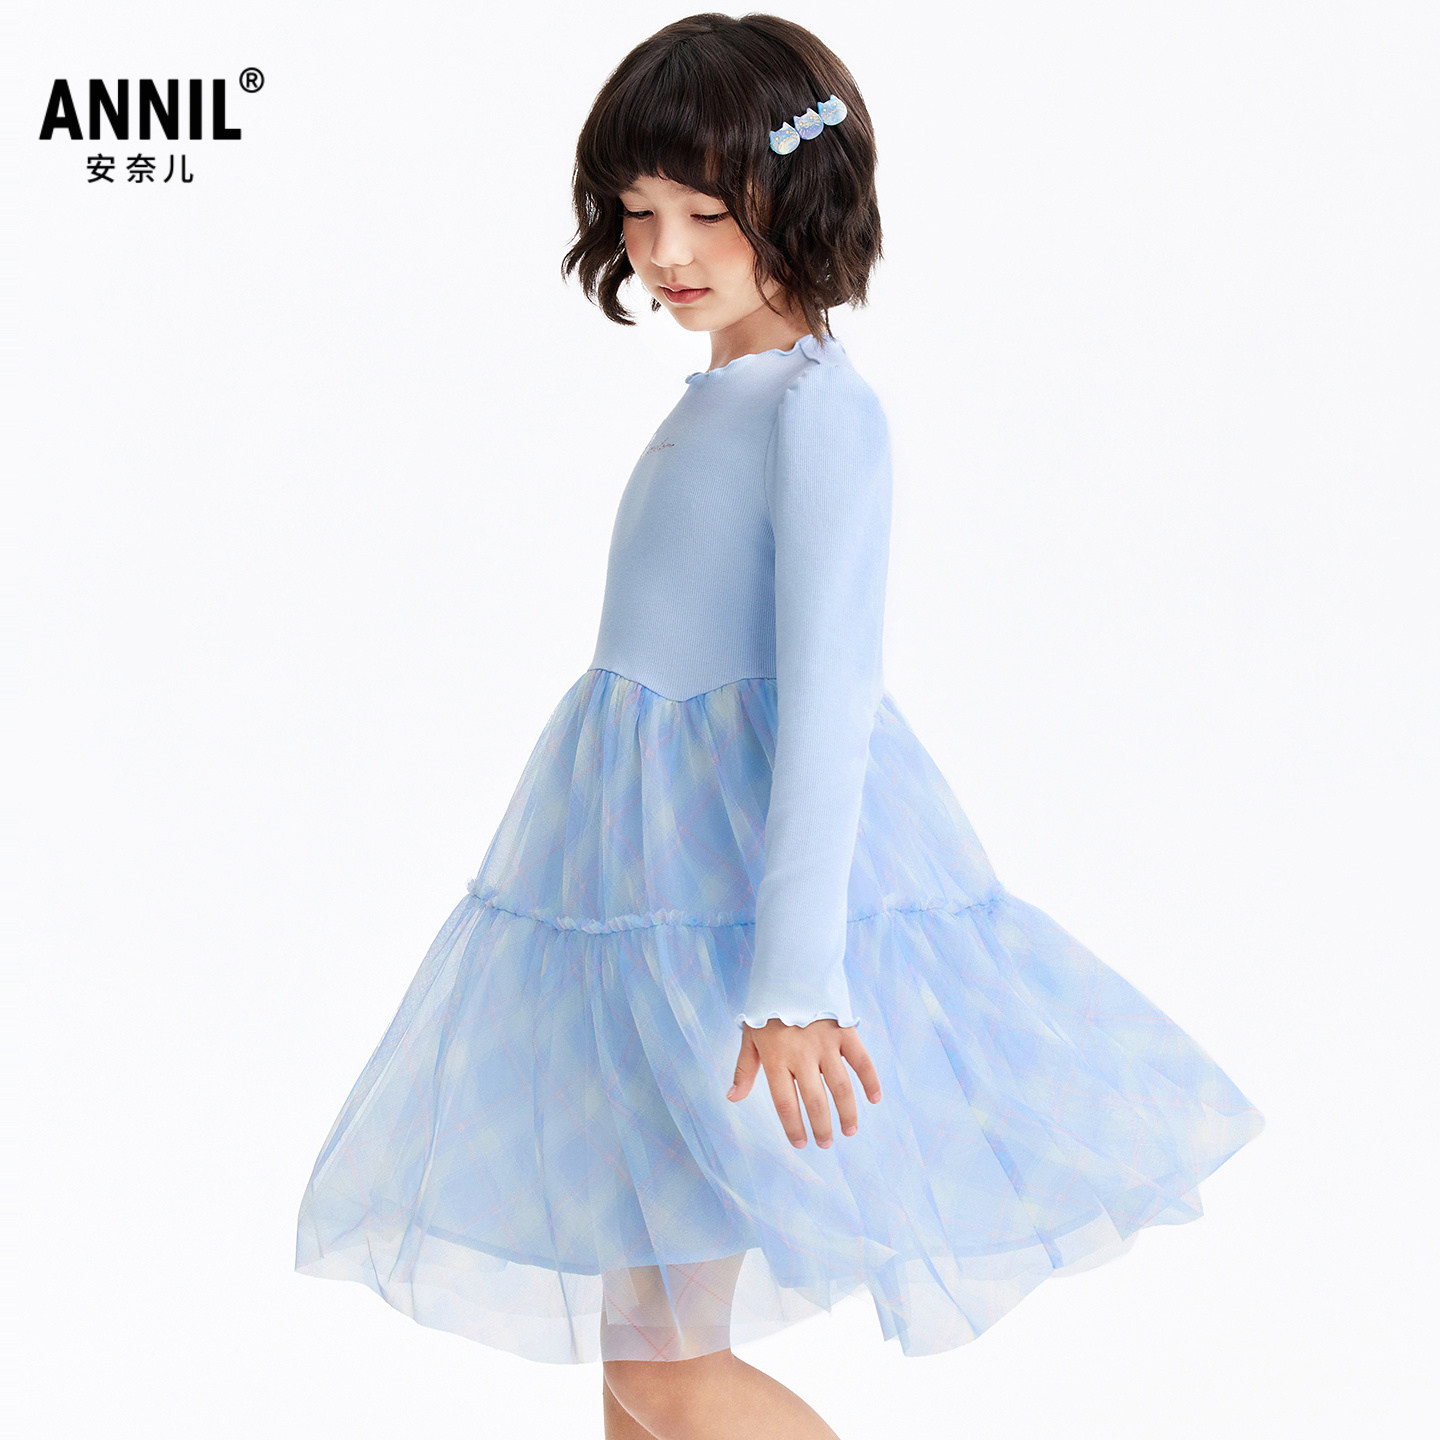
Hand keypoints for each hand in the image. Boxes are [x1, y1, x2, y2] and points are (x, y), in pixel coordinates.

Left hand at [725, 1017, 881, 1147]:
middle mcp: (802, 1055)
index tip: (800, 1143)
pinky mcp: (844, 1031)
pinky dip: (870, 1080)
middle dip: (821, 1126)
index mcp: (776, 1058)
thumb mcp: (749, 1034)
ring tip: (849, 1130)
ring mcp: (825, 1044)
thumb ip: (744, 1068)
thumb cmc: (768, 1006)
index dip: (793, 1127)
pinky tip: (874, 1099)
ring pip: (840, 1087)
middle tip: (826, 1143)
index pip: (785, 1103)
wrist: (791, 969)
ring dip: (847, 1112)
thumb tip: (733, 1097)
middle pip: (814, 1101)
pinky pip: (861, 1060)